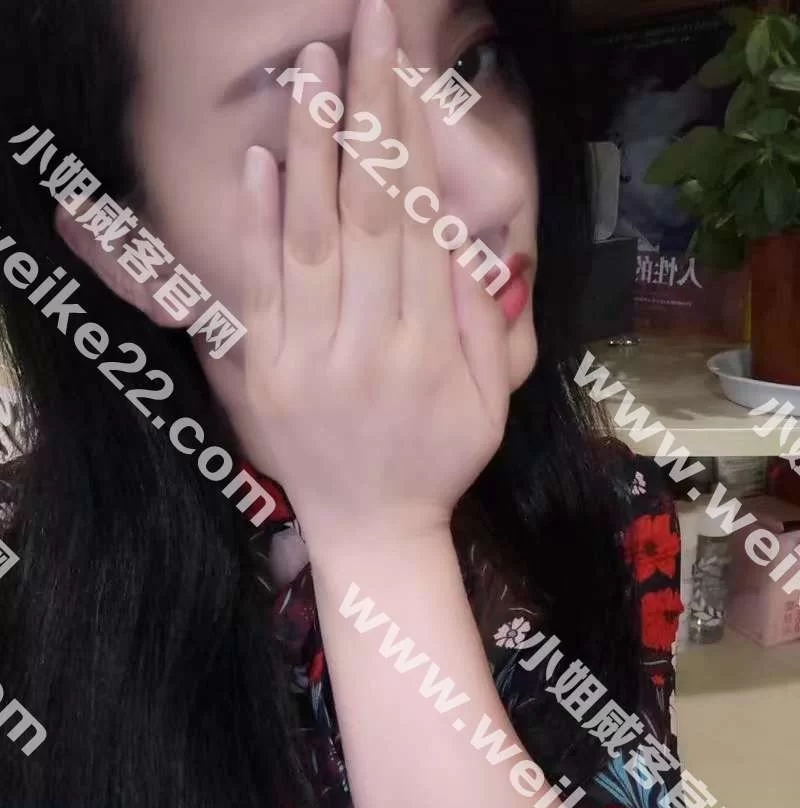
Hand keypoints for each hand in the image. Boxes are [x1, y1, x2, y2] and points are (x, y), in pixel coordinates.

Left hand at [208, 0, 511, 552]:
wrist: (372, 532)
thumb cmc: (439, 464)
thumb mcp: (493, 403)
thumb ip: (483, 322)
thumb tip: (467, 240)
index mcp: (433, 348)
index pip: (421, 222)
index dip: (413, 139)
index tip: (406, 67)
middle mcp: (372, 343)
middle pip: (369, 210)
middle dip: (367, 112)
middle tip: (363, 29)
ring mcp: (312, 357)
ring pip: (311, 236)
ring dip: (309, 146)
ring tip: (312, 69)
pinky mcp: (267, 371)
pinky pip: (259, 288)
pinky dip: (256, 222)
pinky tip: (259, 158)